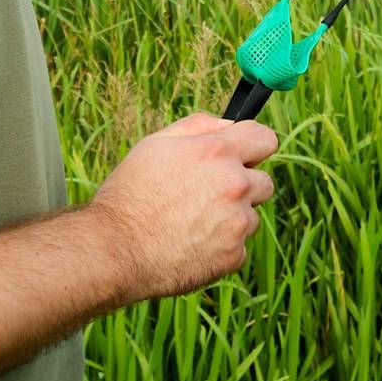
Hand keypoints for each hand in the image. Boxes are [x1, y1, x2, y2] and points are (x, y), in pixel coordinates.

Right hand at [87, 112, 278, 300]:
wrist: (116, 250)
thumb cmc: (131, 193)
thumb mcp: (156, 144)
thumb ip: (198, 127)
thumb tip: (228, 125)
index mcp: (218, 152)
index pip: (266, 139)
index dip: (255, 147)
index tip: (245, 156)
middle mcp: (234, 185)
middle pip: (264, 182)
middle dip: (243, 186)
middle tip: (208, 195)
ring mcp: (237, 223)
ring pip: (250, 217)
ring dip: (231, 219)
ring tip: (191, 223)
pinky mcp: (233, 256)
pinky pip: (238, 247)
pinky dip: (221, 247)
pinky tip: (191, 245)